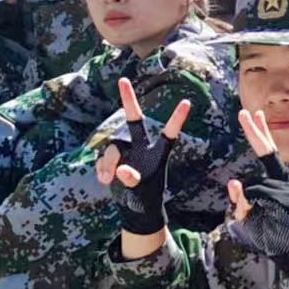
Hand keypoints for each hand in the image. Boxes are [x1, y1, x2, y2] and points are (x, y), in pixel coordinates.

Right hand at [95, 77, 190, 234]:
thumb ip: (132, 181)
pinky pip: (103, 157)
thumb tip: (121, 170)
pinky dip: (101, 168)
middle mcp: (141, 148)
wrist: (134, 209)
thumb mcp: (142, 193)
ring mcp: (126, 152)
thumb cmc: (145, 200)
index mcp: (158, 154)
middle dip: (128, 100)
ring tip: (108, 179)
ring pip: (113, 146)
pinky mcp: (113, 159)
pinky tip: (104, 180)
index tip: (187, 103)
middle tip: (123, 80)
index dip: (176, 119)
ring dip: (108, 162)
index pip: (169, 133)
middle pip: (134, 120)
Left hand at [225, 110, 288, 288]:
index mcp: (280, 181)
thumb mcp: (256, 214)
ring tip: (262, 223)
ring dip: (246, 207)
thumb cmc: (275, 233)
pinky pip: (253, 201)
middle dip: (254, 132)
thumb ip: (244, 198)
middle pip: (266, 153)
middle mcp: (284, 182)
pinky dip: (246, 206)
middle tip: (244, 113)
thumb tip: (234, 182)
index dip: (260, 133)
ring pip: (251, 190)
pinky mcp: (282, 204)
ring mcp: (283, 192)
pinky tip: (252, 209)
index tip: (253, 114)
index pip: (268, 152)